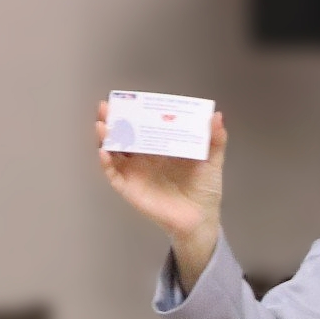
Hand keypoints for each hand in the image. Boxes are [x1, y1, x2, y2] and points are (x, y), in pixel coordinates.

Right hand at [94, 101, 227, 286]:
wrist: (201, 218)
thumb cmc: (205, 189)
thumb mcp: (212, 161)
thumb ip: (215, 140)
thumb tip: (217, 116)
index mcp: (161, 147)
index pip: (143, 125)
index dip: (133, 112)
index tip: (127, 100)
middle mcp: (144, 157)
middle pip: (122, 135)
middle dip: (112, 120)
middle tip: (106, 108)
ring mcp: (135, 172)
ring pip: (113, 152)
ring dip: (105, 138)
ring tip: (102, 126)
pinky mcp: (130, 189)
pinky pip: (113, 175)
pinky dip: (106, 164)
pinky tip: (104, 152)